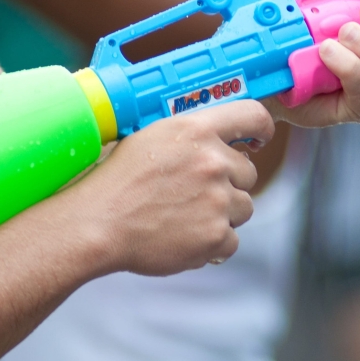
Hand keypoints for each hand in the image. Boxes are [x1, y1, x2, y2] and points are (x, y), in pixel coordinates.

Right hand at [71, 100, 274, 274]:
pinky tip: (182, 237)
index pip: (253, 116)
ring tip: (184, 217)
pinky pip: (231, 241)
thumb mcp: (152, 138)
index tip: (259, 140)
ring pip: (243, 208)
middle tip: (194, 194)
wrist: (97, 224)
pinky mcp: (215, 235)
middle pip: (248, 173)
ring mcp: (217, 200)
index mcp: (196, 130)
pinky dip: (211, 244)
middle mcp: (213, 161)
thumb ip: (192, 137)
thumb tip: (220, 140)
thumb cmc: (117, 182)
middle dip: (228, 184)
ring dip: (222, 215)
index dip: (261, 129)